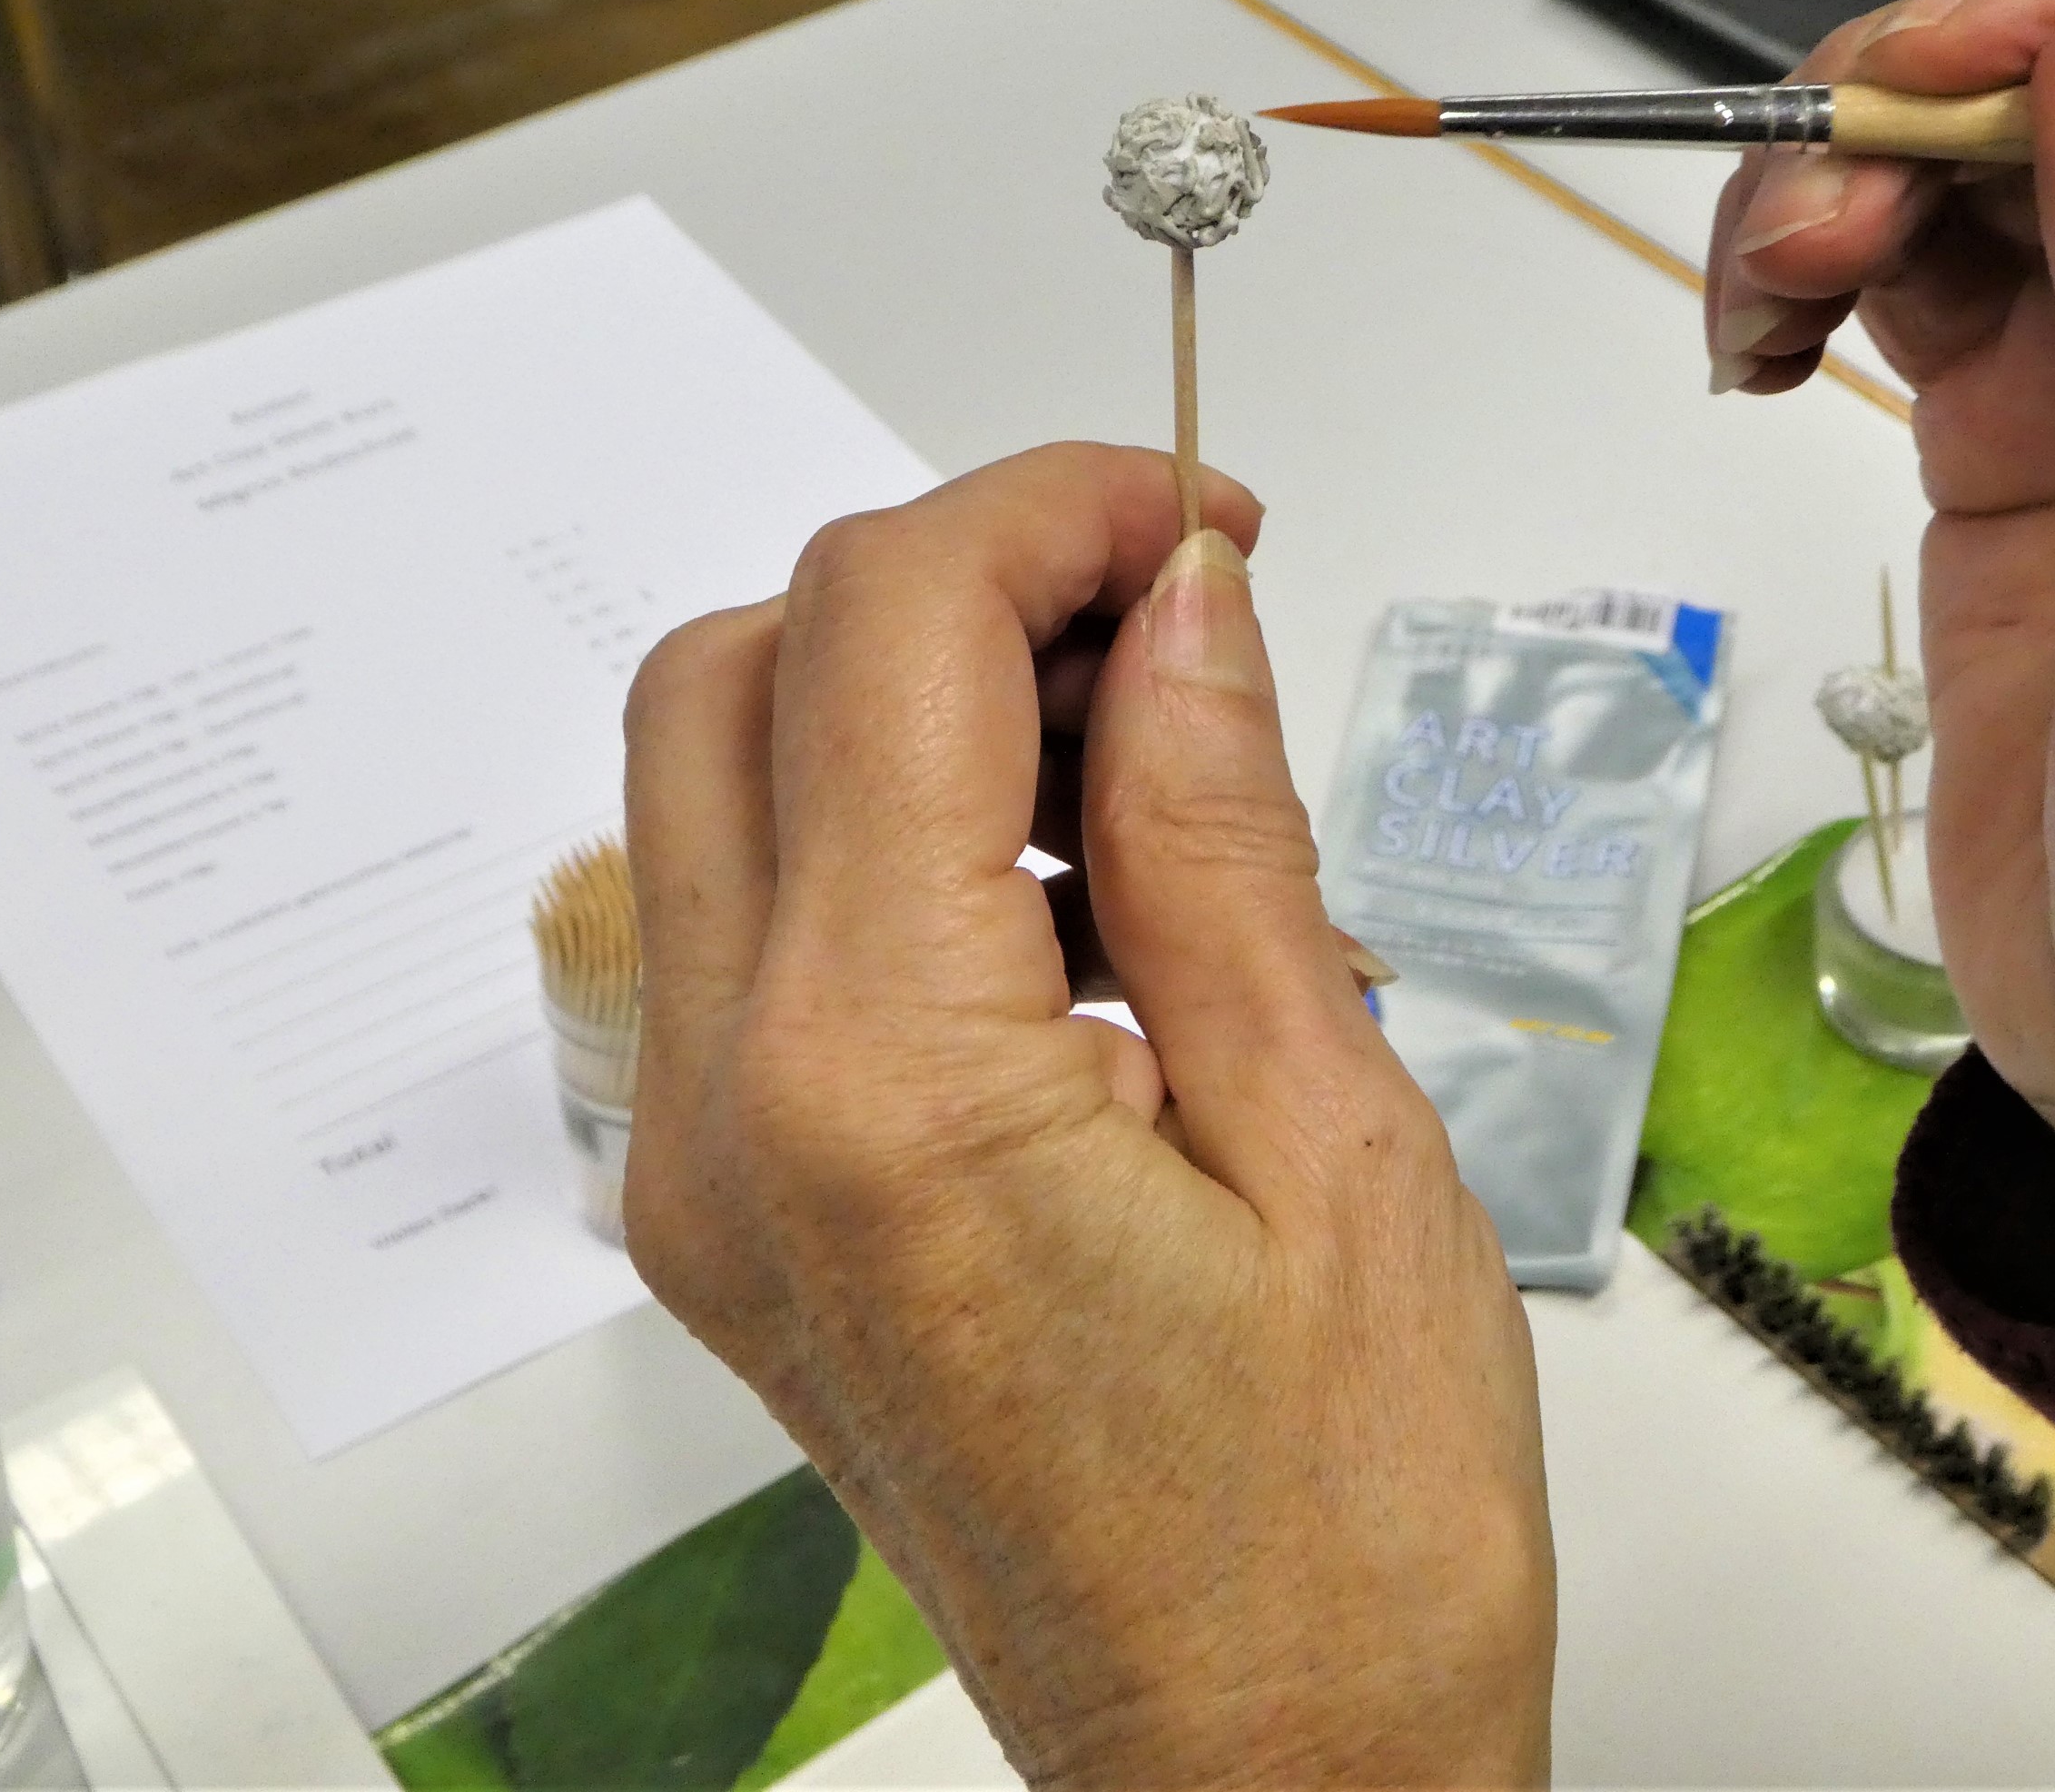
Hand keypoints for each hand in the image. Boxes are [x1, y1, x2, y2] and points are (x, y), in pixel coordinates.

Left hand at [621, 445, 1553, 1786]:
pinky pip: (766, 933)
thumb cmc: (1342, 1544)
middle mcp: (736, 1124)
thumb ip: (1221, 832)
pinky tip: (1100, 910)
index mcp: (886, 1085)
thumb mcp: (1339, 1140)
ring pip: (728, 786)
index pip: (886, 628)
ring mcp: (712, 1183)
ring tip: (1167, 788)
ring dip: (924, 703)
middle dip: (961, 580)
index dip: (1056, 509)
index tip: (1203, 524)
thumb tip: (1180, 604)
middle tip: (1172, 616)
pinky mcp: (743, 1224)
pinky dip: (905, 839)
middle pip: (744, 670)